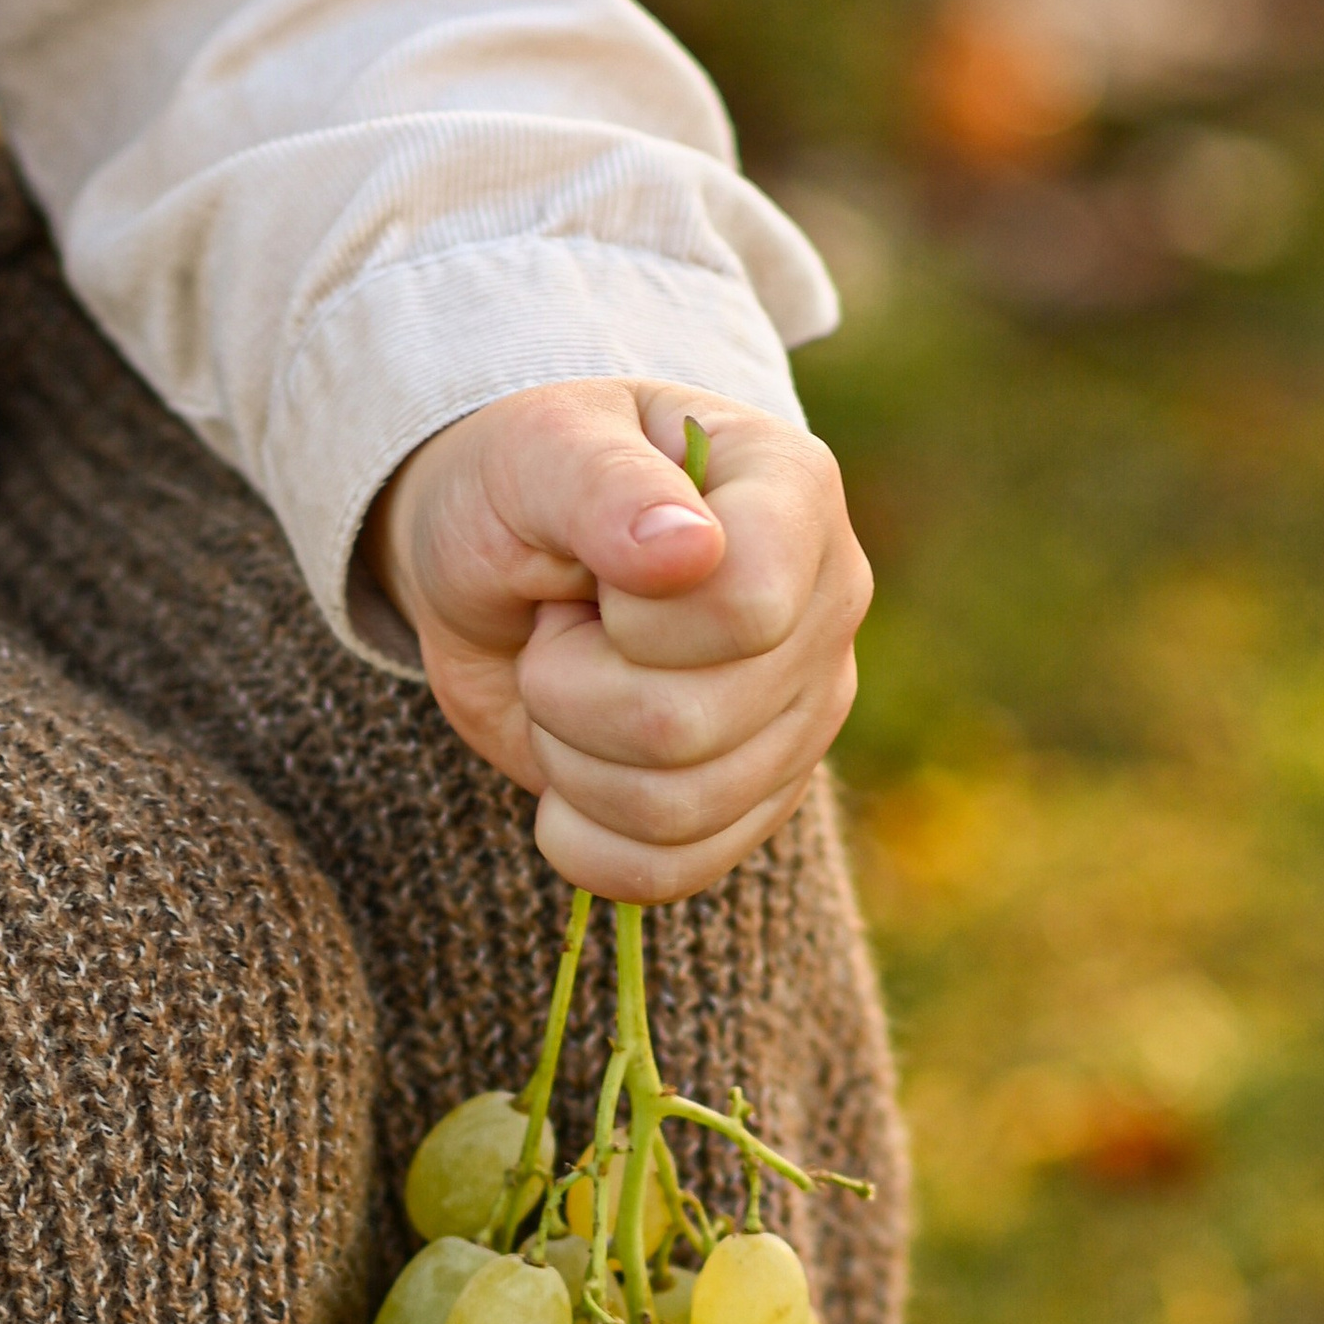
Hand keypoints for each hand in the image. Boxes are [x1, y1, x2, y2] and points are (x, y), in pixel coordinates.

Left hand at [361, 380, 871, 903]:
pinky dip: (582, 839)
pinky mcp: (756, 806)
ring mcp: (801, 719)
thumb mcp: (536, 451)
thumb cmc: (523, 488)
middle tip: (558, 630)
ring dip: (568, 759)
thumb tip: (689, 553)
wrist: (499, 566)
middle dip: (569, 689)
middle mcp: (824, 610)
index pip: (745, 608)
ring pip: (674, 810)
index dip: (634, 619)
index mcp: (794, 495)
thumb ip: (606, 487)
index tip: (594, 573)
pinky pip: (669, 872)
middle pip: (688, 726)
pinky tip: (565, 775)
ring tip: (564, 686)